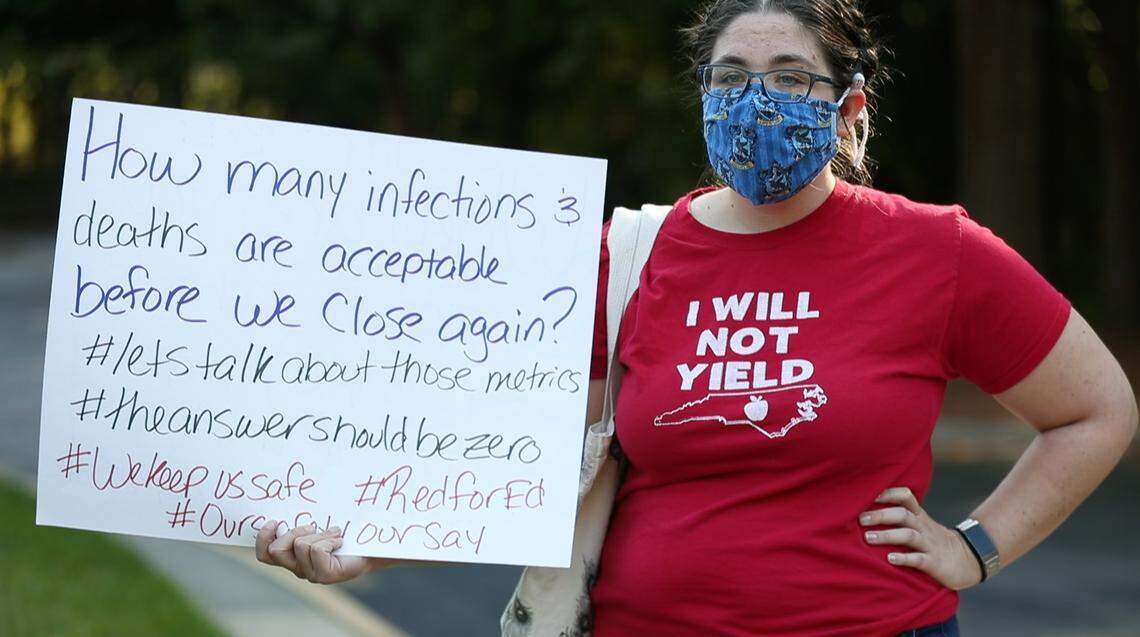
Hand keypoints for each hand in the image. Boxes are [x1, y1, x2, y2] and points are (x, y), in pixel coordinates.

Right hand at [255, 520, 377, 583]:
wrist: (369, 548)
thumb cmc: (342, 534)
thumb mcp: (318, 526)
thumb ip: (301, 523)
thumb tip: (289, 498)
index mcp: (291, 557)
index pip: (264, 555)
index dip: (263, 538)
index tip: (275, 521)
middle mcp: (297, 568)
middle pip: (276, 550)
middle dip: (293, 531)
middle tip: (311, 526)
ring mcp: (310, 574)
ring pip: (300, 546)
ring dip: (319, 534)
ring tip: (334, 533)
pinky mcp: (324, 575)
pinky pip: (317, 550)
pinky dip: (330, 540)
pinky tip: (340, 541)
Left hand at [858, 487, 983, 590]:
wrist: (968, 560)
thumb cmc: (934, 541)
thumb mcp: (921, 524)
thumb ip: (900, 517)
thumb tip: (866, 511)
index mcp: (919, 516)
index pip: (905, 497)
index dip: (888, 493)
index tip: (869, 495)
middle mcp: (923, 527)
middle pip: (902, 515)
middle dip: (880, 515)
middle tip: (860, 519)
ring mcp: (929, 544)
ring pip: (908, 535)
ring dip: (887, 535)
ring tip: (868, 538)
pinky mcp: (934, 563)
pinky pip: (919, 559)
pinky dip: (904, 558)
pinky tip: (890, 559)